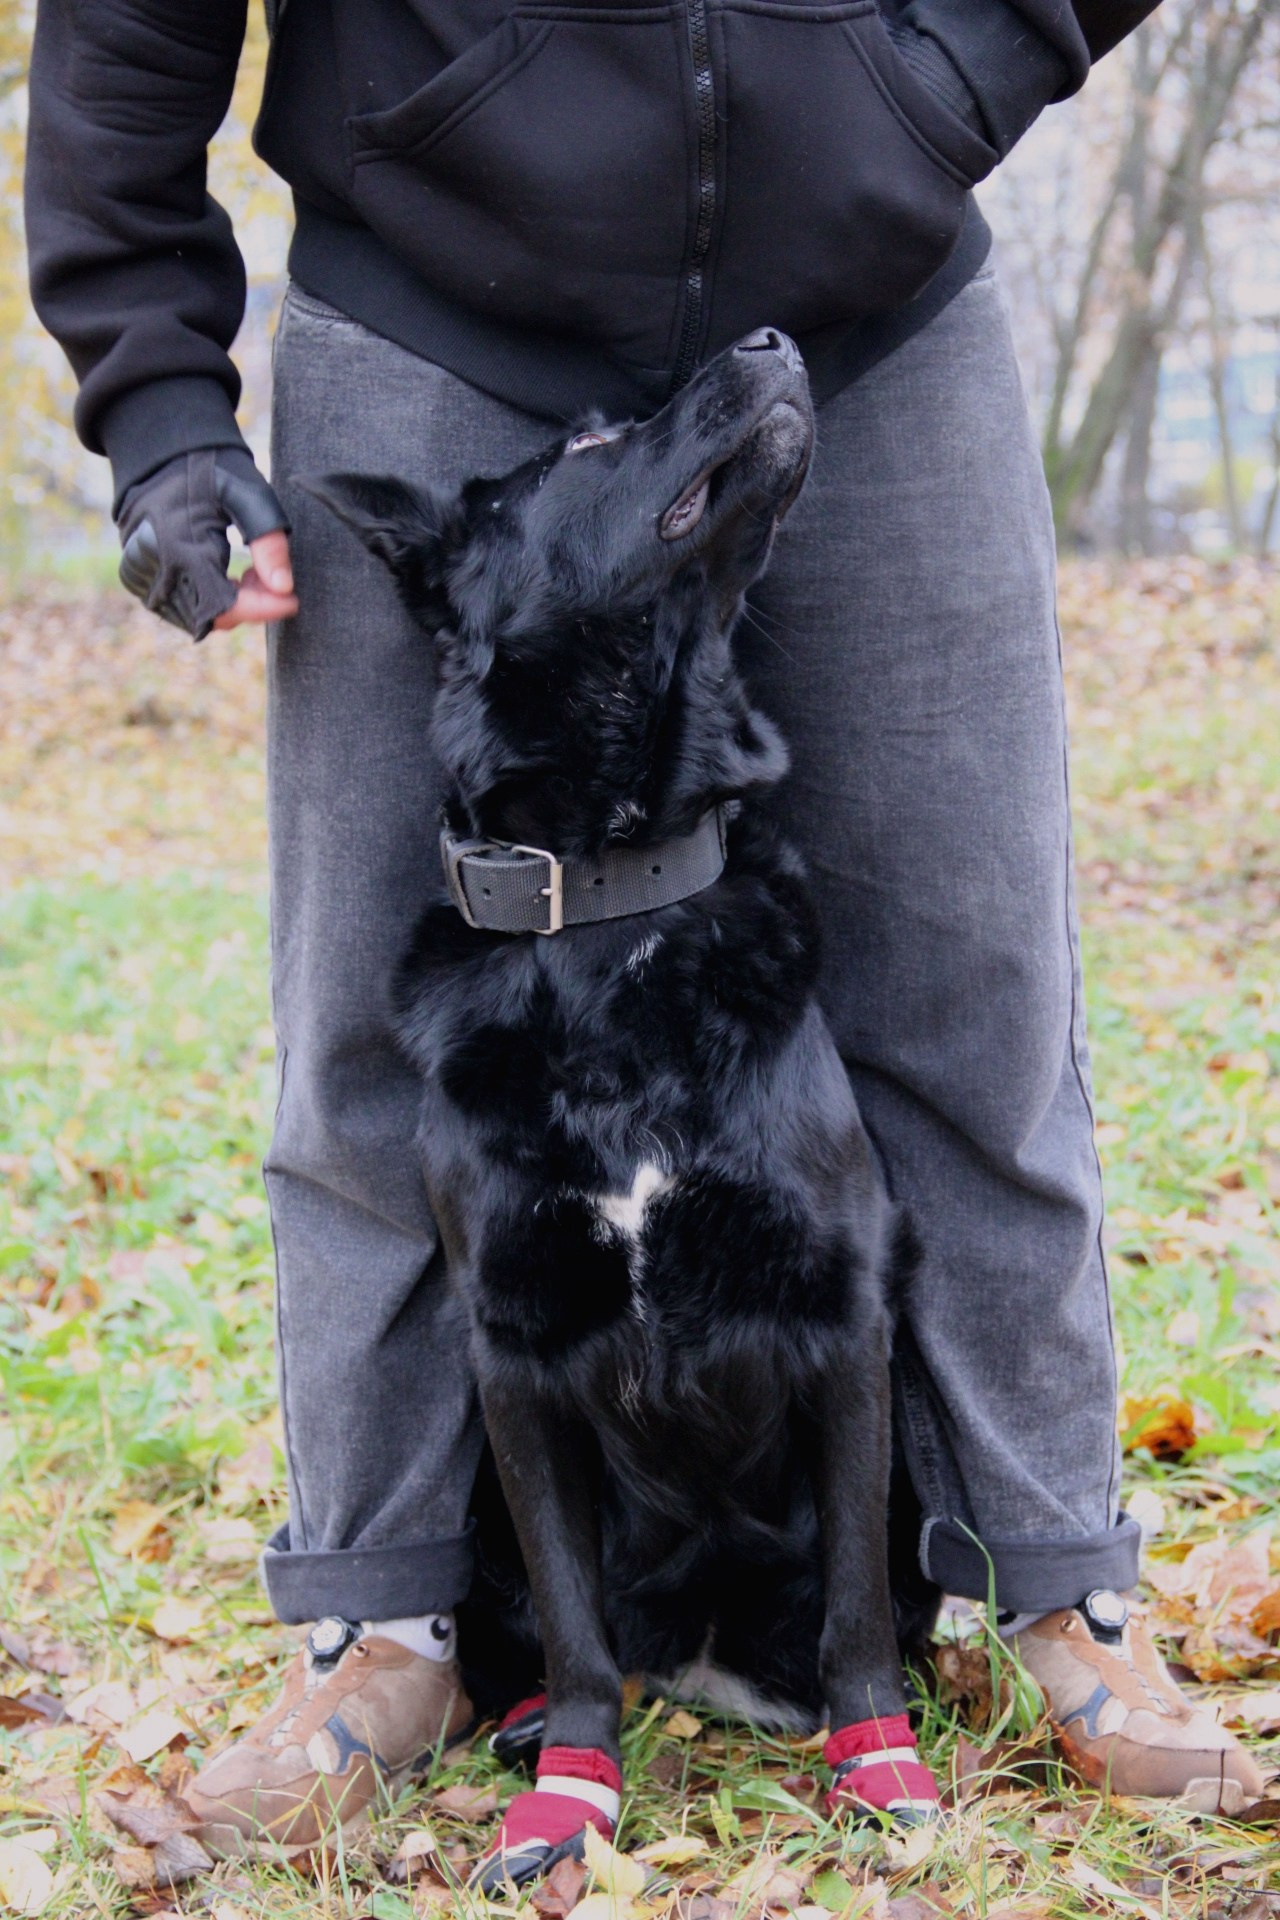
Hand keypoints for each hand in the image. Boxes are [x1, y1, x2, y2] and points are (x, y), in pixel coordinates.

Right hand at [118, 447, 298, 639]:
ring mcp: (141, 574)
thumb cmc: (210, 466)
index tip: (292, 601)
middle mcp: (154, 568)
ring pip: (195, 616)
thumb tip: (284, 588)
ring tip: (250, 571)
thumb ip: (269, 542)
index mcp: (179, 548)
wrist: (159, 449)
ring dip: (230, 603)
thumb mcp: (249, 495)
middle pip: (211, 616)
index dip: (262, 608)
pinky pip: (179, 605)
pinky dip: (209, 598)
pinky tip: (229, 574)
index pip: (224, 605)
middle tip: (271, 577)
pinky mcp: (138, 575)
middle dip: (249, 604)